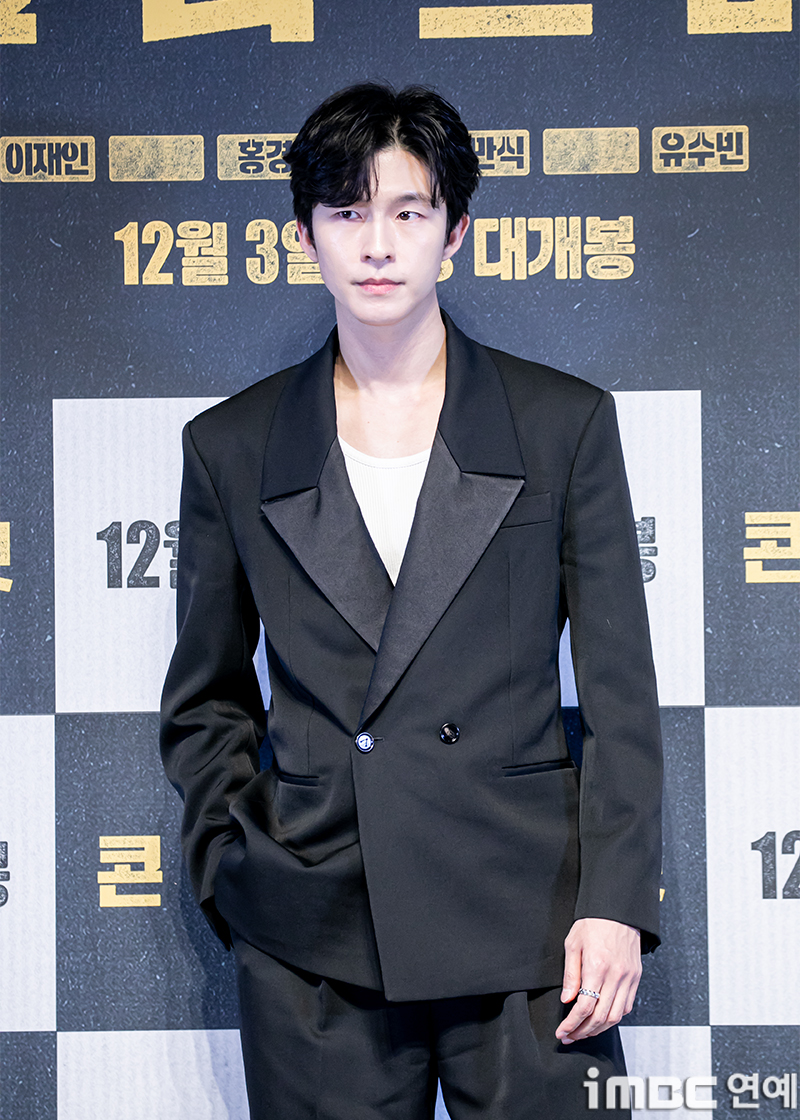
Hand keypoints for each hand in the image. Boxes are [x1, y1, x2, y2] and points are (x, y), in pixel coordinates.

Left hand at [555, 917, 641, 1043]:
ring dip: (599, 1029)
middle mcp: (616, 975)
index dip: (572, 1024)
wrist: (617, 910)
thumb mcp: (573, 944)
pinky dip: (614, 1018)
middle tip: (570, 1036)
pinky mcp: (636, 978)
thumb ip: (571, 974)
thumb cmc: (593, 923)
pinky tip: (602, 1018)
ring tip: (584, 1031)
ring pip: (616, 1016)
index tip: (563, 1031)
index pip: (584, 1007)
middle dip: (583, 1031)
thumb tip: (567, 1000)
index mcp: (597, 966)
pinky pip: (627, 1006)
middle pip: (600, 1017)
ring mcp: (628, 978)